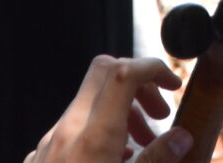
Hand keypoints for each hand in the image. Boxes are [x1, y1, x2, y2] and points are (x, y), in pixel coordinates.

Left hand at [24, 54, 186, 162]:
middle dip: (137, 84)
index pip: (123, 72)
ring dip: (119, 112)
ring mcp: (48, 145)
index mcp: (94, 136)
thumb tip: (182, 135)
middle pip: (102, 74)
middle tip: (160, 113)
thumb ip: (156, 159)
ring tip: (141, 145)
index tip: (172, 85)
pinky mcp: (39, 160)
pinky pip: (70, 131)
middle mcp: (66, 132)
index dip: (153, 68)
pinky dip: (97, 133)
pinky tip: (110, 160)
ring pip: (86, 104)